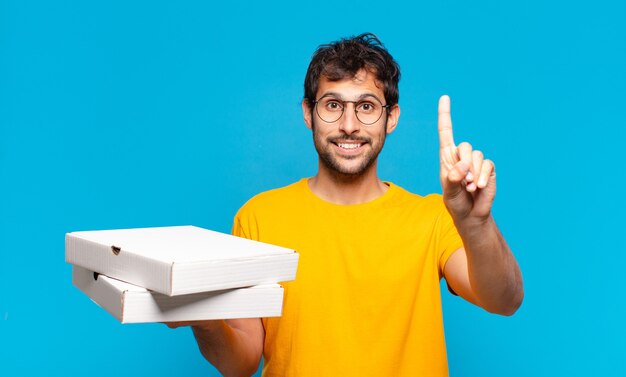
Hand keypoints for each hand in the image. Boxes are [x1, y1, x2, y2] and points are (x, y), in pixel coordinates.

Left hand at [438, 95, 495, 221]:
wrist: (470, 215)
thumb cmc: (455, 202)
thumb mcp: (449, 192)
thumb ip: (452, 178)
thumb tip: (463, 165)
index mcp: (447, 158)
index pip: (446, 132)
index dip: (445, 115)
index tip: (445, 97)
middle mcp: (462, 156)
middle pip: (465, 146)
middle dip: (464, 164)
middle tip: (464, 181)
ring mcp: (476, 162)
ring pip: (477, 155)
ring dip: (473, 173)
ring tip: (470, 187)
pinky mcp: (488, 169)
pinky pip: (487, 165)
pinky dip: (483, 176)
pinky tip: (479, 187)